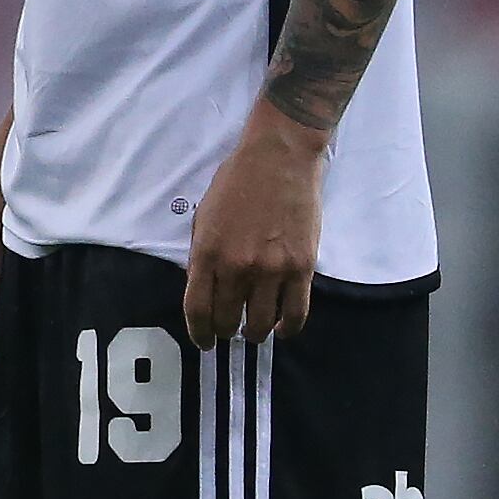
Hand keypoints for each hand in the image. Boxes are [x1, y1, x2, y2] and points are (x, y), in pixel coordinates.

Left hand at [182, 99, 326, 349]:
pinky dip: (287, 328)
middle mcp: (238, 267)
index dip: (199, 333)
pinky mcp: (301, 268)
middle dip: (224, 331)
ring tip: (254, 329)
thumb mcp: (205, 216)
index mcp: (207, 252)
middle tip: (228, 330)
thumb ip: (203, 255)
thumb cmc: (238, 181)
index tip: (204, 341)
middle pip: (227, 320)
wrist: (279, 158)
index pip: (197, 310)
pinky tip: (281, 327)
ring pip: (260, 323)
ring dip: (254, 332)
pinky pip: (295, 314)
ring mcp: (272, 270)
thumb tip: (205, 289)